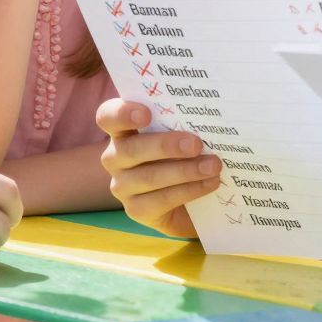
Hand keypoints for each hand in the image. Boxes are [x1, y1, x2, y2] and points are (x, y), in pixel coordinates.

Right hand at [97, 99, 220, 238]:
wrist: (191, 200)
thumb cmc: (185, 154)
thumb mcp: (182, 133)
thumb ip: (184, 121)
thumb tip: (208, 111)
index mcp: (122, 131)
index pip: (107, 117)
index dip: (122, 113)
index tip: (147, 114)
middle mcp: (116, 157)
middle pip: (131, 150)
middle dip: (165, 146)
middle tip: (196, 144)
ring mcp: (122, 186)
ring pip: (149, 177)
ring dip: (185, 170)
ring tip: (214, 166)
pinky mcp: (136, 210)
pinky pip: (161, 199)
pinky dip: (189, 190)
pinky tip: (210, 183)